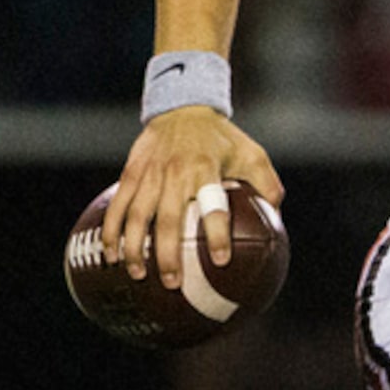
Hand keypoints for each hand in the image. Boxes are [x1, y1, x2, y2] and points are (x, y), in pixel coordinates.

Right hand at [103, 106, 282, 287]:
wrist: (182, 106)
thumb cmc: (223, 139)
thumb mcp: (252, 155)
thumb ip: (266, 187)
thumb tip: (277, 223)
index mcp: (207, 169)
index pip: (214, 205)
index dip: (218, 233)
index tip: (221, 261)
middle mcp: (176, 172)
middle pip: (170, 219)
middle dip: (169, 253)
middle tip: (173, 283)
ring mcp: (150, 173)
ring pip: (138, 216)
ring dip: (136, 248)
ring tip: (139, 274)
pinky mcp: (131, 173)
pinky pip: (118, 206)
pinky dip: (112, 231)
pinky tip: (111, 256)